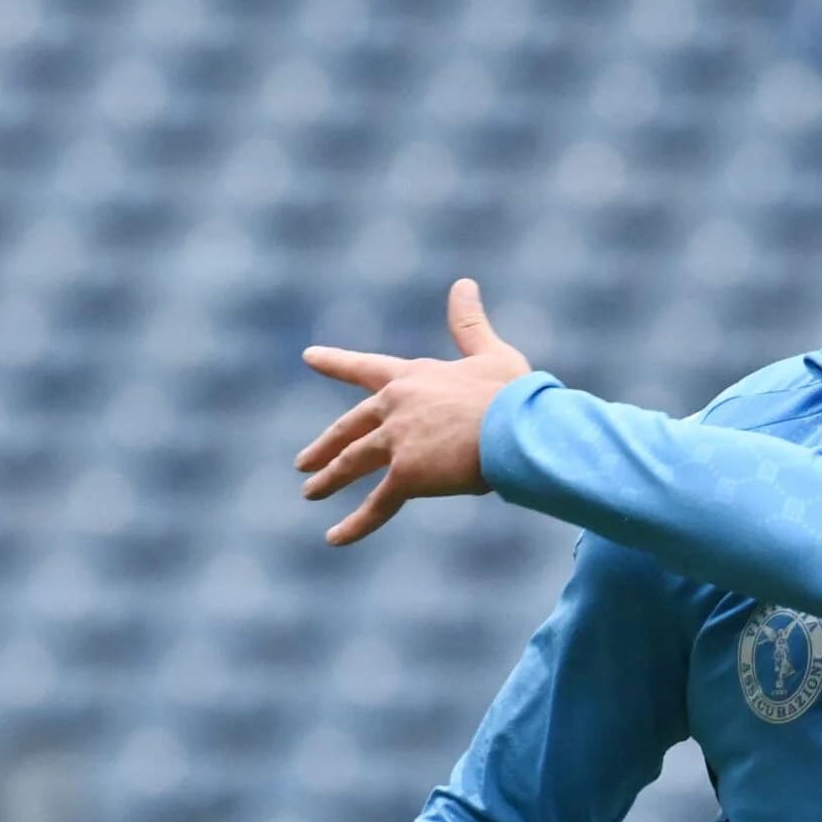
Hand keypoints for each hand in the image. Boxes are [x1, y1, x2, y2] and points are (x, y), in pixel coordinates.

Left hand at [297, 277, 533, 545]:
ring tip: (310, 492)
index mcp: (413, 377)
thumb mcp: (491, 353)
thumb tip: (463, 282)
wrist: (518, 429)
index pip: (366, 368)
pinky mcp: (406, 475)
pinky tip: (334, 538)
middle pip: (350, 427)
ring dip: (329, 479)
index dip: (337, 362)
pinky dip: (355, 525)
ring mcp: (396, 442)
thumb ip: (469, 323)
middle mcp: (395, 407)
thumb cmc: (513, 393)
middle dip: (325, 445)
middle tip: (303, 461)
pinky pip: (376, 505)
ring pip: (352, 462)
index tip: (310, 356)